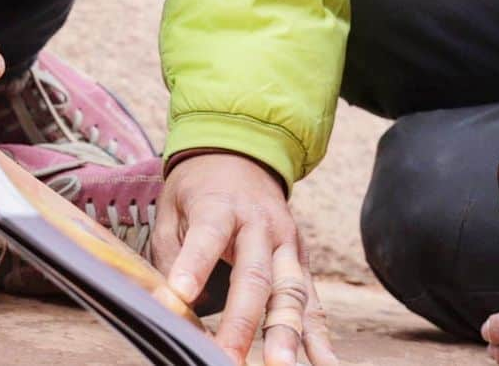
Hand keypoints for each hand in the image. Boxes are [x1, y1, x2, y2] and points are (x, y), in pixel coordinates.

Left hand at [152, 152, 335, 365]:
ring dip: (286, 333)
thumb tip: (174, 305)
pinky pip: (312, 301)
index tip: (179, 295)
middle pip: (254, 274)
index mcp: (221, 205)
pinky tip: (326, 363)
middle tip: (227, 359)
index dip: (195, 264)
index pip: (208, 234)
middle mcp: (260, 224)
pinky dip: (319, 335)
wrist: (243, 153)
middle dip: (242, 321)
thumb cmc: (199, 189)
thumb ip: (172, 253)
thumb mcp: (172, 207)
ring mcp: (286, 243)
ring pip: (289, 290)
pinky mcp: (301, 261)